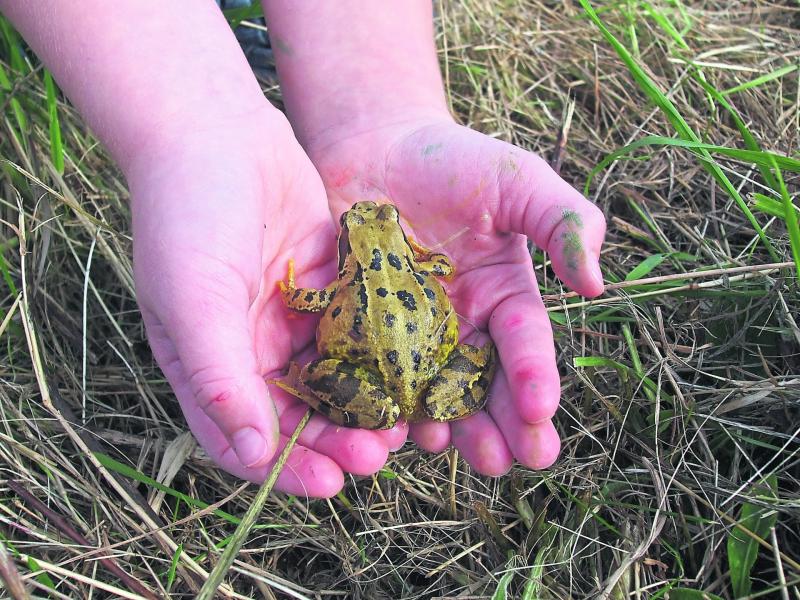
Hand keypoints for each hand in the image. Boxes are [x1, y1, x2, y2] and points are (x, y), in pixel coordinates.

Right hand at [128, 111, 405, 495]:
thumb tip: (250, 454)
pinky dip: (379, 353)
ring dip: (364, 402)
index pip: (246, 438)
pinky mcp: (326, 287)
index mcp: (208, 364)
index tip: (331, 485)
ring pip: (335, 378)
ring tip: (400, 420)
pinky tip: (411, 366)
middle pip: (299, 414)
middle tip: (377, 454)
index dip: (288, 468)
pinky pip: (356, 331)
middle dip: (336, 439)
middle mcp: (250, 349)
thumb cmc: (186, 215)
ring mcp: (290, 319)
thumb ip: (220, 375)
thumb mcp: (193, 299)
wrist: (215, 130)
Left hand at [307, 116, 604, 474]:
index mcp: (503, 296)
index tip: (540, 410)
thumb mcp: (517, 180)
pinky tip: (383, 425)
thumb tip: (595, 284)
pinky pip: (372, 374)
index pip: (524, 343)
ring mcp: (409, 335)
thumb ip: (562, 221)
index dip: (534, 376)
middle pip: (482, 384)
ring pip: (429, 392)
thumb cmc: (451, 159)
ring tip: (445, 449)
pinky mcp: (362, 332)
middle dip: (496, 425)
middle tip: (504, 461)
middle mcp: (461, 326)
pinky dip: (379, 402)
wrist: (374, 146)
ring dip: (441, 426)